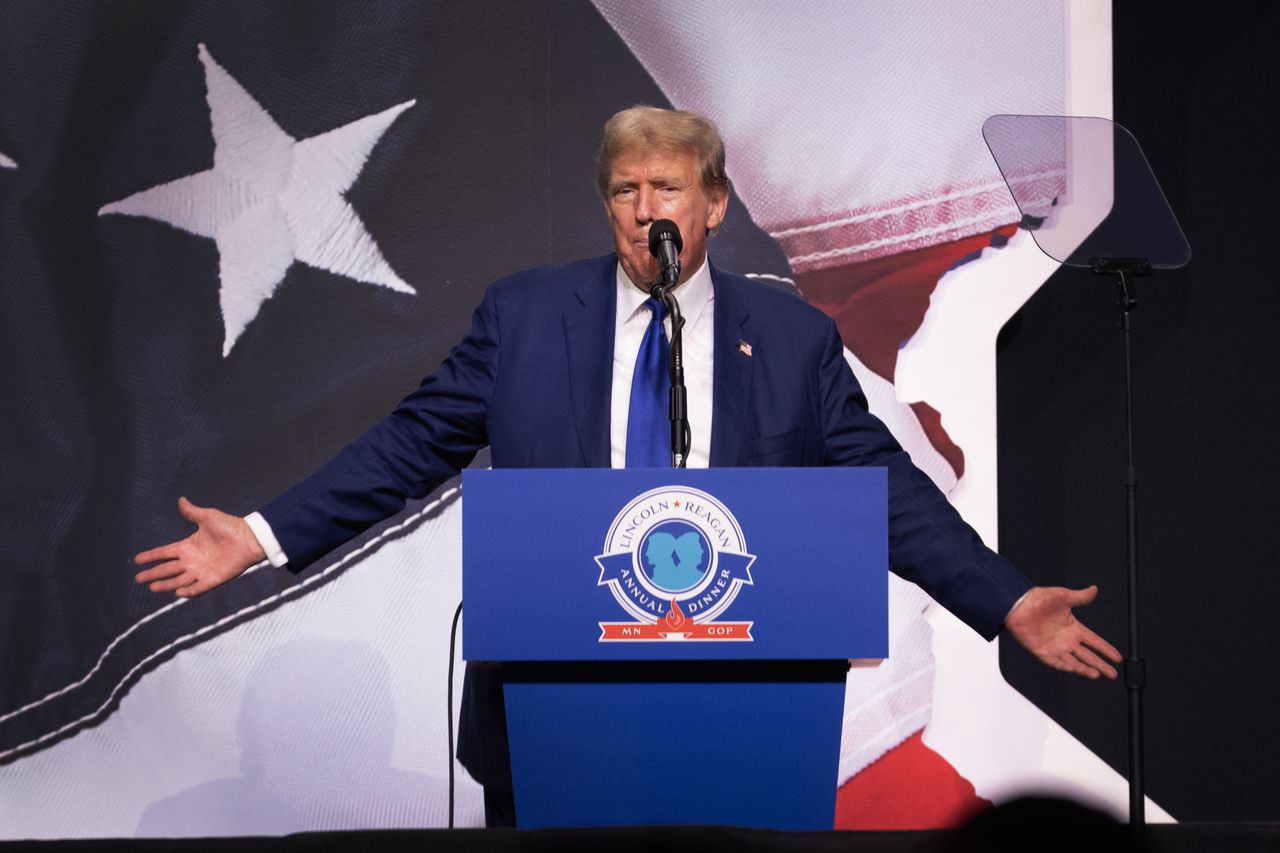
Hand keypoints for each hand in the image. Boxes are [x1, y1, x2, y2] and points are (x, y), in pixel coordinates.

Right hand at [134, 497, 265, 597]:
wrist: (250, 538)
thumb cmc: (230, 526)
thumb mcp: (208, 517)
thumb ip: (193, 512)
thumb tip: (181, 499)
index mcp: (188, 546)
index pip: (165, 552)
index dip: (151, 556)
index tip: (137, 560)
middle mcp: (192, 560)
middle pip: (167, 569)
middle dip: (153, 574)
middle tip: (138, 578)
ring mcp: (201, 570)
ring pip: (179, 580)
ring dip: (166, 584)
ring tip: (152, 587)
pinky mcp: (213, 579)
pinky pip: (198, 588)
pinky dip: (188, 591)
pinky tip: (177, 593)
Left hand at [1004, 585, 1121, 679]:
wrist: (1018, 604)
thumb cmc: (1038, 598)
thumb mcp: (1064, 596)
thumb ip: (1080, 596)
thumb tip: (1094, 589)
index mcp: (1073, 628)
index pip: (1094, 641)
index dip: (1106, 649)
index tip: (1118, 657)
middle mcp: (1066, 640)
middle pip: (1087, 656)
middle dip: (1101, 665)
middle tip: (1113, 674)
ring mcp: (1055, 647)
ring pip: (1074, 662)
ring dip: (1085, 669)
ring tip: (1097, 674)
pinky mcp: (1042, 652)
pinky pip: (1055, 662)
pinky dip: (1065, 667)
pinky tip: (1075, 670)